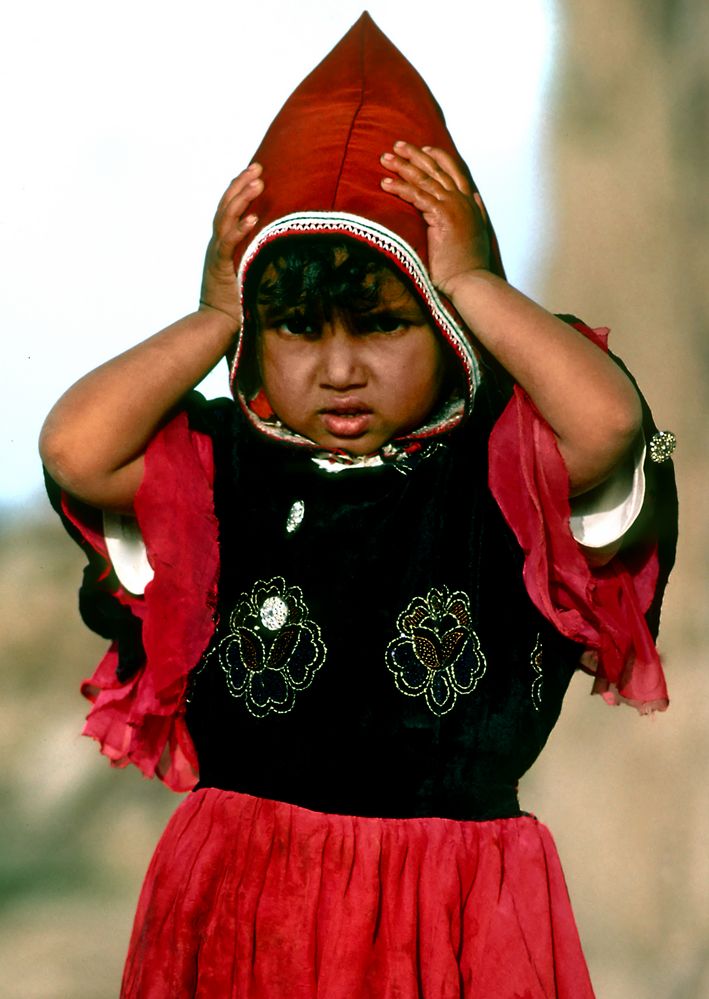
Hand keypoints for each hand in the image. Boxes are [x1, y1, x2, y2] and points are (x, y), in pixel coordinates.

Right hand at [199, 163, 263, 324]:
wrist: (216, 325)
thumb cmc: (236, 305)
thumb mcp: (248, 275)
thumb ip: (258, 260)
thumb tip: (282, 251)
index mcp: (222, 245)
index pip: (228, 210)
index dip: (238, 189)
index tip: (254, 173)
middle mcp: (216, 245)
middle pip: (225, 205)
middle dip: (241, 184)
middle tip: (258, 167)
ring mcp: (216, 254)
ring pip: (225, 217)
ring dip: (242, 198)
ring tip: (258, 182)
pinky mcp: (219, 267)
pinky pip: (228, 243)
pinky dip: (240, 228)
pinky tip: (254, 217)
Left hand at [380, 142, 489, 298]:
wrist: (471, 281)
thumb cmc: (469, 265)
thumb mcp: (477, 233)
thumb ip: (475, 212)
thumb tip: (475, 197)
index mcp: (469, 203)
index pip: (454, 171)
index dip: (438, 157)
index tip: (424, 149)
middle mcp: (462, 200)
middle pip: (436, 169)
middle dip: (415, 155)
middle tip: (397, 145)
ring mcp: (452, 207)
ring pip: (424, 179)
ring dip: (403, 166)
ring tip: (385, 158)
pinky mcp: (441, 217)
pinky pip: (416, 196)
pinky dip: (400, 187)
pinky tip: (385, 183)